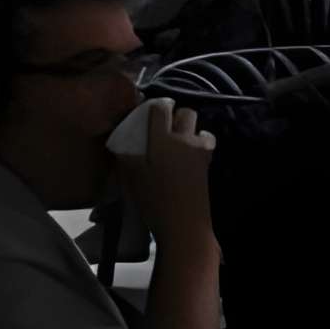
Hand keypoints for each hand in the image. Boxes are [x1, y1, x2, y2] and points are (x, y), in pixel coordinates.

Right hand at [115, 99, 215, 257]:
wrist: (184, 222)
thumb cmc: (153, 200)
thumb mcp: (131, 178)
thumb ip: (126, 156)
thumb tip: (121, 142)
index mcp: (162, 139)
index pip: (161, 109)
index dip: (155, 106)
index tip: (149, 110)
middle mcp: (184, 138)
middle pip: (186, 112)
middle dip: (176, 115)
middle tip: (164, 128)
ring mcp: (200, 149)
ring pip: (199, 126)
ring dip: (190, 129)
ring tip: (177, 142)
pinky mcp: (208, 161)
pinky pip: (206, 141)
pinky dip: (199, 142)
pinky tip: (189, 154)